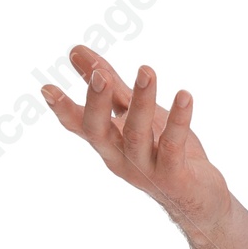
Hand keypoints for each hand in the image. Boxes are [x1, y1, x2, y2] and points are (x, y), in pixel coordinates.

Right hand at [43, 45, 229, 239]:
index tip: (47, 89)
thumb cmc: (162, 150)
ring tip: (147, 71)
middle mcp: (121, 158)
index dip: (63, 110)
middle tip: (101, 76)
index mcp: (108, 143)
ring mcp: (145, 169)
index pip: (80, 125)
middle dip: (97, 103)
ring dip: (141, 101)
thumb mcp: (133, 113)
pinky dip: (178, 120)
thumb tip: (75, 51)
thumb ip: (109, 86)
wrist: (200, 197)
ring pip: (137, 135)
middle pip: (99, 132)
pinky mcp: (173, 176)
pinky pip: (173, 145)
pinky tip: (184, 95)